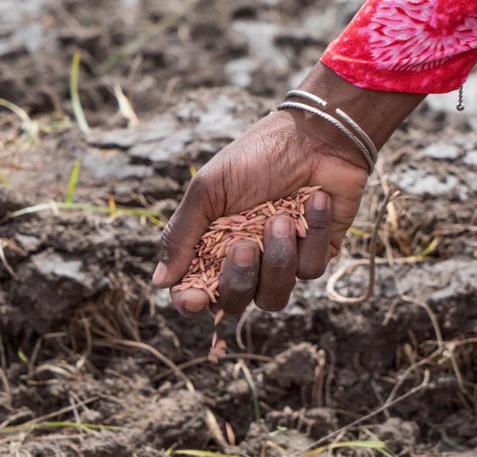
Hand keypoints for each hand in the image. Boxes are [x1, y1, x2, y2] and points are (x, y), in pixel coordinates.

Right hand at [154, 109, 367, 313]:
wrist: (316, 134)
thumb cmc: (256, 156)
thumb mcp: (209, 190)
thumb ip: (182, 235)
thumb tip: (159, 282)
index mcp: (213, 246)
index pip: (197, 291)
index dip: (192, 301)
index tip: (193, 297)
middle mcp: (247, 261)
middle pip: (235, 302)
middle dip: (240, 277)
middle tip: (245, 244)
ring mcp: (282, 261)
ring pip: (274, 297)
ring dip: (278, 259)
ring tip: (281, 218)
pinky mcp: (316, 255)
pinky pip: (310, 270)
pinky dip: (311, 234)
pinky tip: (315, 200)